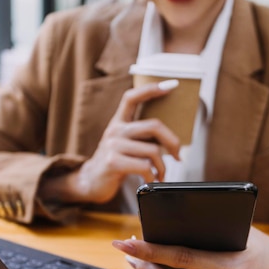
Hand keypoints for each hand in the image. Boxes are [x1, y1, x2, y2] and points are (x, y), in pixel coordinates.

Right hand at [39, 80, 180, 203]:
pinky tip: (151, 181)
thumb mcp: (126, 144)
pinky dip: (153, 177)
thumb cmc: (115, 163)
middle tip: (177, 155)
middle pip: (154, 126)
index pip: (132, 97)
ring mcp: (112, 145)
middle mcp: (115, 130)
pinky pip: (144, 167)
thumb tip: (171, 140)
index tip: (171, 85)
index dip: (151, 89)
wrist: (91, 183)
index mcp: (119, 122)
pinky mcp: (112, 162)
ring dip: (162, 166)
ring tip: (161, 174)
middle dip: (172, 142)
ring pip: (152, 150)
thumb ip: (142, 136)